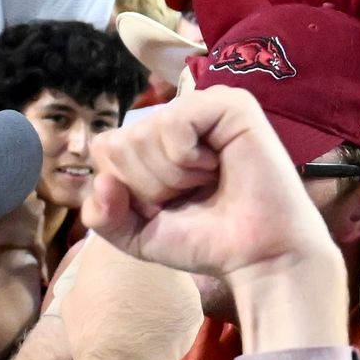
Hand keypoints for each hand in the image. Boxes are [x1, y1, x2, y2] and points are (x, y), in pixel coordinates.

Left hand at [84, 86, 342, 301]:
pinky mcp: (229, 104)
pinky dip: (188, 158)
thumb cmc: (205, 240)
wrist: (257, 255)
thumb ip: (102, 215)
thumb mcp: (138, 234)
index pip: (103, 149)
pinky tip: (217, 166)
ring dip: (173, 176)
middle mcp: (176, 116)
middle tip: (192, 195)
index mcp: (154, 140)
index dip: (128, 190)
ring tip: (208, 182)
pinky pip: (176, 122)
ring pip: (144, 133)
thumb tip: (102, 181)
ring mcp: (202, 106)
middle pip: (120, 143)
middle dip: (150, 185)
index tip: (167, 206)